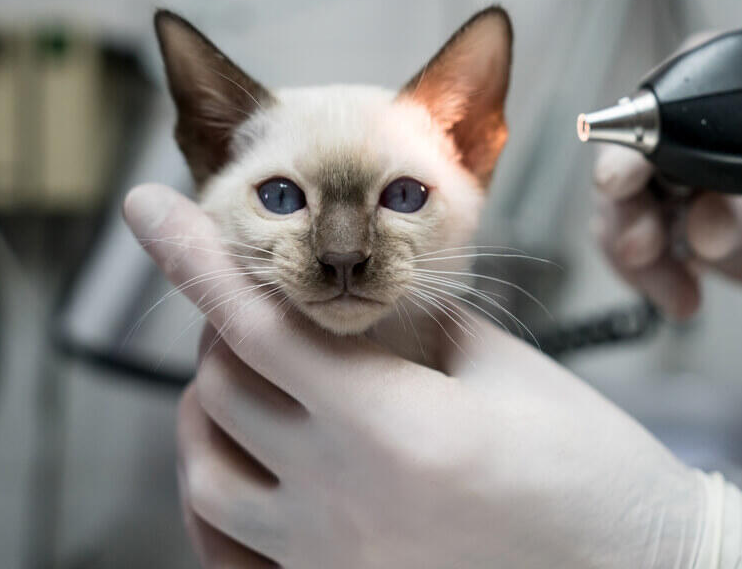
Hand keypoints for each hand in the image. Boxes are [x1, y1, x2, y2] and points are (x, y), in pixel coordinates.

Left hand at [124, 183, 741, 567]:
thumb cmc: (593, 472)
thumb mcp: (510, 374)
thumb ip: (423, 328)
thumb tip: (369, 301)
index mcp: (392, 425)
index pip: (257, 321)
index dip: (192, 254)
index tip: (148, 207)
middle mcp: (343, 498)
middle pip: (218, 390)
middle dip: (228, 333)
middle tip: (271, 313)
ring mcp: (331, 560)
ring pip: (206, 472)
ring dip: (212, 413)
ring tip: (258, 389)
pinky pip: (230, 551)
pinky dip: (220, 499)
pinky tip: (249, 470)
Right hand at [595, 73, 741, 315]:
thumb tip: (704, 229)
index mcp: (716, 82)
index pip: (655, 108)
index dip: (629, 146)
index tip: (620, 185)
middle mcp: (683, 121)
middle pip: (622, 161)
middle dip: (625, 212)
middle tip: (642, 252)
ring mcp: (673, 173)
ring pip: (619, 210)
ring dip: (636, 258)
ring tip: (681, 296)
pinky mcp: (672, 220)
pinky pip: (633, 247)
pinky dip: (647, 277)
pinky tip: (685, 299)